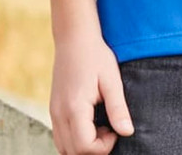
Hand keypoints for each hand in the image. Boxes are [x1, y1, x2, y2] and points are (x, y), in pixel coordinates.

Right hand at [49, 31, 134, 154]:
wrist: (74, 37)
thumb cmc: (95, 55)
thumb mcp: (111, 79)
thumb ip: (118, 108)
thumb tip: (127, 132)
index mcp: (74, 107)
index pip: (84, 147)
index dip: (103, 146)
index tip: (115, 130)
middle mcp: (59, 114)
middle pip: (72, 153)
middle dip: (94, 149)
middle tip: (109, 129)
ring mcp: (53, 112)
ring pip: (64, 148)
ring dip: (83, 146)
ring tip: (100, 126)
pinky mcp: (53, 109)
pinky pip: (60, 137)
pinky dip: (74, 139)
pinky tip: (89, 122)